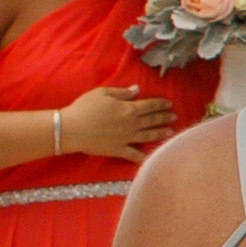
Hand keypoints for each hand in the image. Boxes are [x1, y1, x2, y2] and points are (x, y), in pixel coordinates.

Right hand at [56, 87, 177, 160]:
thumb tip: (137, 90)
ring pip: (148, 136)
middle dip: (164, 118)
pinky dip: (142, 156)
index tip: (169, 104)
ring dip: (160, 133)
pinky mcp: (117, 150)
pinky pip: (132, 154)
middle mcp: (131, 124)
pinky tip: (149, 156)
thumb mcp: (103, 93)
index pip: (149, 106)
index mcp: (128, 109)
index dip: (160, 104)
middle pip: (152, 120)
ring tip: (170, 132)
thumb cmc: (85, 107)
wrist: (71, 129)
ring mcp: (126, 138)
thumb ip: (122, 92)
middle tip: (175, 117)